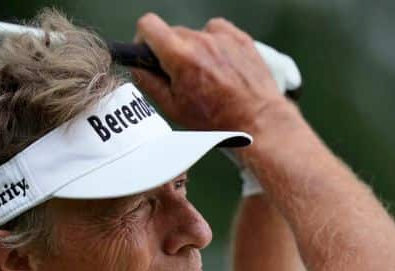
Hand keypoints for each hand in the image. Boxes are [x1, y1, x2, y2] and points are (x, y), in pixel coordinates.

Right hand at [132, 13, 293, 133]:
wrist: (258, 120)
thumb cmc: (216, 120)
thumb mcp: (173, 108)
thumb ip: (149, 83)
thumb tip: (136, 67)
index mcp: (180, 56)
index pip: (148, 25)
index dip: (143, 39)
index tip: (149, 54)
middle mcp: (201, 40)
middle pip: (172, 33)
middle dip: (170, 51)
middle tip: (180, 76)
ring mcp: (222, 37)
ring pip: (194, 34)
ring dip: (193, 50)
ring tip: (205, 76)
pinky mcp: (239, 37)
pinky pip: (216, 32)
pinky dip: (214, 44)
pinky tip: (219, 66)